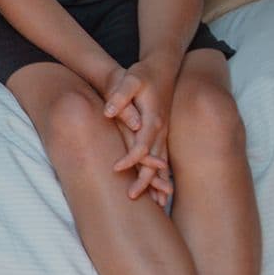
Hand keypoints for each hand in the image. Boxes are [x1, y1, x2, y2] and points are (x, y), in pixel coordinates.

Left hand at [101, 62, 174, 201]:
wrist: (164, 68)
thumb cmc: (144, 74)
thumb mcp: (130, 79)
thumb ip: (120, 95)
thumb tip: (109, 112)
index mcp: (153, 119)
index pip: (141, 145)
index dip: (129, 159)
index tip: (114, 168)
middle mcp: (161, 130)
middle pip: (154, 161)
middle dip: (145, 180)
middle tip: (131, 197)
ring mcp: (163, 134)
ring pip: (161, 164)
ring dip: (157, 184)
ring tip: (154, 205)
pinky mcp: (162, 135)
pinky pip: (163, 160)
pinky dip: (161, 176)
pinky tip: (160, 192)